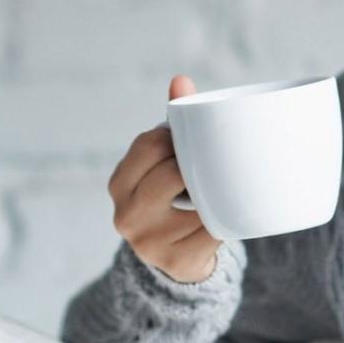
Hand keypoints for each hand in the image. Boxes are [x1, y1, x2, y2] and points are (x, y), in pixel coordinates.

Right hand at [107, 74, 221, 283]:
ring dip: (215, 194)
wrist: (177, 260)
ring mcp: (149, 243)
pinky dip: (224, 220)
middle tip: (210, 166)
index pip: (150, 144)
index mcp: (119, 184)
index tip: (190, 142)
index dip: (176, 138)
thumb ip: (172, 125)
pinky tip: (223, 217)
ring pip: (198, 201)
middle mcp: (126, 215)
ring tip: (217, 192)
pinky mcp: (177, 262)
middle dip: (196, 166)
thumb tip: (181, 80)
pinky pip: (213, 230)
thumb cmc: (172, 196)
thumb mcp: (163, 163)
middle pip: (173, 171)